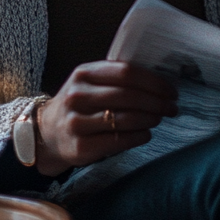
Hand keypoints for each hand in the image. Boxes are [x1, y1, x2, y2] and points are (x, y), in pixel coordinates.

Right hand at [34, 61, 177, 175]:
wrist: (47, 133)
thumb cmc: (79, 104)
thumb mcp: (89, 82)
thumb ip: (115, 78)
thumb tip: (158, 82)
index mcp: (84, 73)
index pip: (126, 72)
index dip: (153, 81)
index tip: (170, 90)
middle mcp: (78, 96)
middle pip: (128, 95)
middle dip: (156, 101)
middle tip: (172, 106)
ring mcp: (77, 122)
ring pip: (124, 119)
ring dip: (150, 118)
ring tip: (160, 118)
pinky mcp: (80, 147)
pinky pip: (118, 141)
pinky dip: (138, 137)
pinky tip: (146, 134)